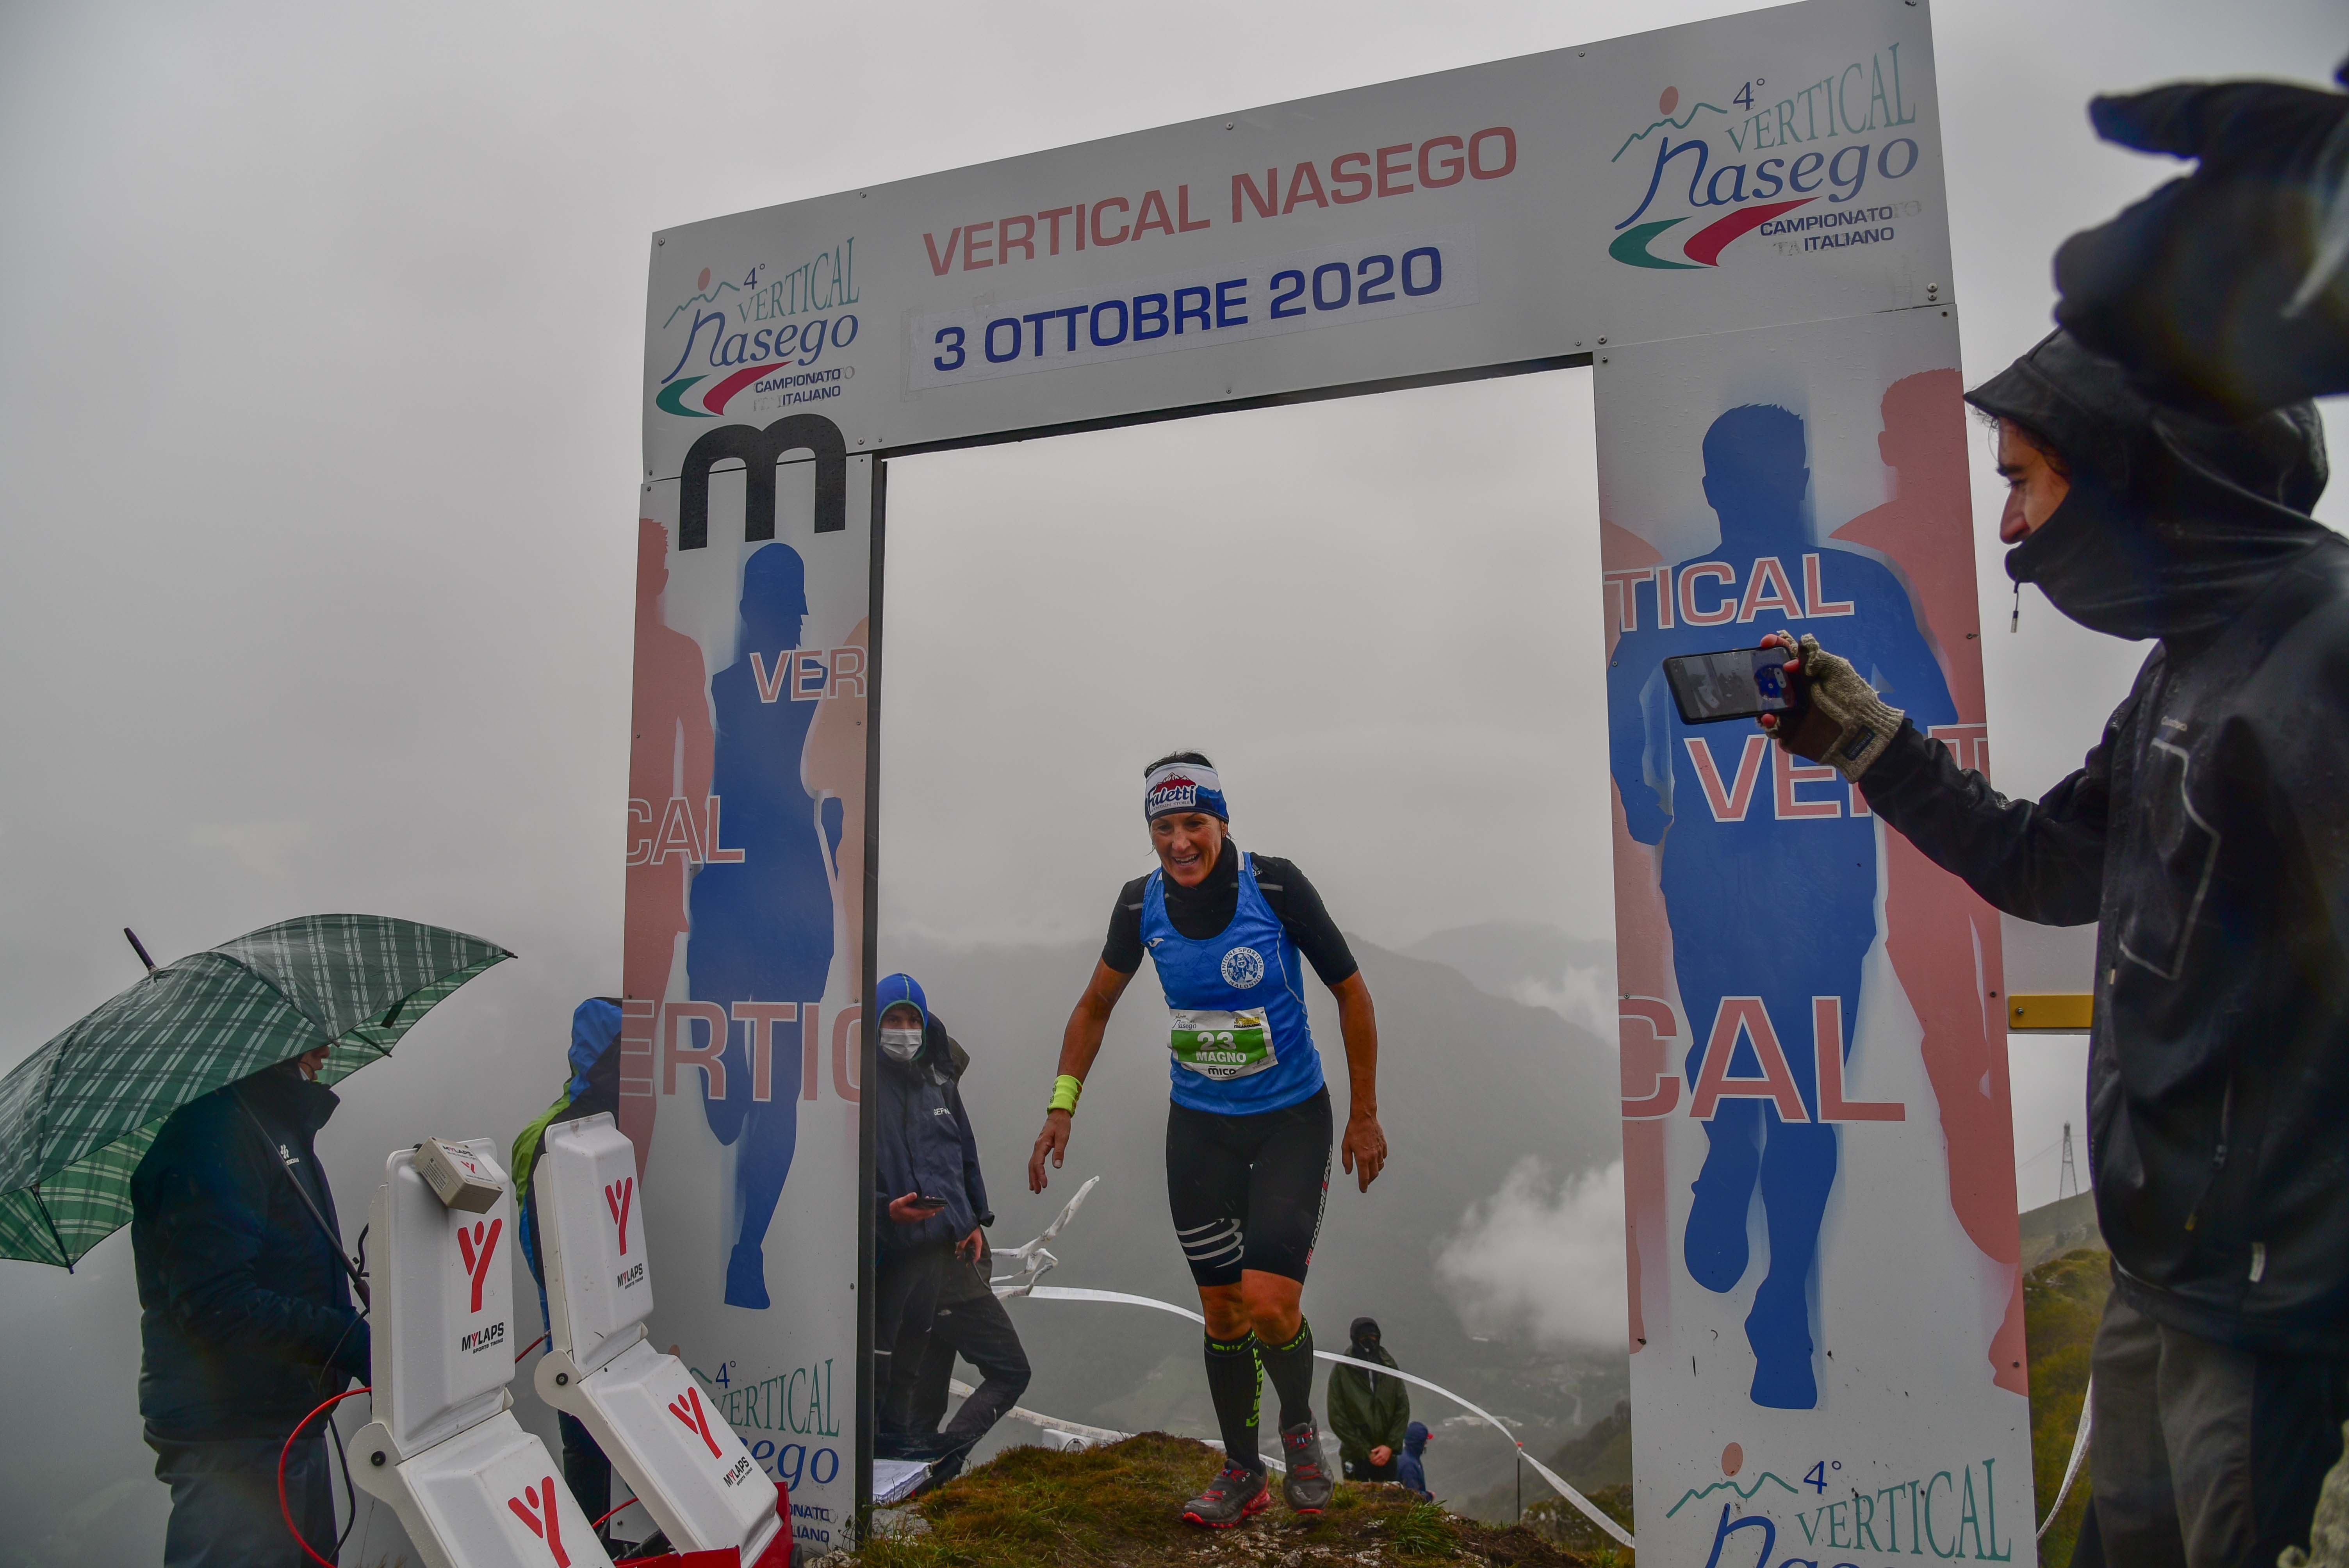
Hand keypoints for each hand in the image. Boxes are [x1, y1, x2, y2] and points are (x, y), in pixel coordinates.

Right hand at [886, 1191, 936, 1224]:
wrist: (888, 1217)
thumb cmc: (893, 1209)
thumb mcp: (899, 1202)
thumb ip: (907, 1198)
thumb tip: (915, 1194)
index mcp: (914, 1213)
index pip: (927, 1211)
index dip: (935, 1208)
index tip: (941, 1206)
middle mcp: (916, 1217)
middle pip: (928, 1214)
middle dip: (934, 1209)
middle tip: (941, 1204)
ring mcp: (915, 1218)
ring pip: (925, 1215)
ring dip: (930, 1210)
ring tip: (933, 1203)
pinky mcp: (913, 1218)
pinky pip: (922, 1215)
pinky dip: (926, 1211)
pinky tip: (926, 1206)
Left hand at [957, 1227, 983, 1262]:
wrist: (972, 1216)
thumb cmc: (972, 1225)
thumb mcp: (965, 1237)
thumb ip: (961, 1245)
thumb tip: (958, 1252)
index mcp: (978, 1243)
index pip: (977, 1255)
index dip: (973, 1261)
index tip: (968, 1265)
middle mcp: (976, 1242)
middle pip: (972, 1252)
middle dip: (965, 1256)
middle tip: (960, 1258)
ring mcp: (973, 1239)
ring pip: (968, 1248)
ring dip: (963, 1250)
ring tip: (957, 1252)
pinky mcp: (970, 1236)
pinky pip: (966, 1243)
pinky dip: (962, 1246)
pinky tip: (958, 1246)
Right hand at [1028, 1109, 1070, 1192]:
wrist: (1058, 1114)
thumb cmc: (1061, 1124)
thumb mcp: (1062, 1138)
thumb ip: (1059, 1152)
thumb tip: (1057, 1166)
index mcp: (1041, 1144)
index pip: (1038, 1163)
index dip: (1040, 1174)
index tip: (1044, 1184)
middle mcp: (1037, 1146)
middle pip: (1032, 1166)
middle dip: (1034, 1179)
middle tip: (1037, 1191)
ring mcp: (1038, 1147)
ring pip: (1032, 1164)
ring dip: (1033, 1176)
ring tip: (1034, 1188)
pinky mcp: (1040, 1147)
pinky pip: (1035, 1161)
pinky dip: (1034, 1170)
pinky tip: (1036, 1175)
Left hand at [1342, 1108, 1386, 1191]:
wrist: (1364, 1117)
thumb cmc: (1354, 1129)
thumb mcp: (1345, 1146)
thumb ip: (1347, 1160)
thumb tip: (1348, 1170)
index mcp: (1362, 1157)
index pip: (1364, 1177)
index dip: (1363, 1185)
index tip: (1363, 1189)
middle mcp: (1373, 1155)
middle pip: (1374, 1174)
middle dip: (1370, 1180)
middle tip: (1366, 1181)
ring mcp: (1379, 1150)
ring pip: (1380, 1166)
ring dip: (1375, 1171)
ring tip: (1370, 1171)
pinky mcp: (1383, 1145)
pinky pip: (1383, 1157)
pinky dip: (1380, 1161)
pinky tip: (1376, 1159)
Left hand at [1371, 1445, 1393, 1467]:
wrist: (1390, 1448)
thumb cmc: (1384, 1447)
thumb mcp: (1379, 1447)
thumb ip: (1375, 1449)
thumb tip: (1371, 1451)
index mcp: (1380, 1454)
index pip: (1374, 1459)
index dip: (1372, 1459)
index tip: (1370, 1458)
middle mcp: (1382, 1458)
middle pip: (1376, 1462)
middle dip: (1373, 1462)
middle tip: (1371, 1461)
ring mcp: (1384, 1459)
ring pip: (1379, 1464)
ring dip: (1376, 1464)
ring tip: (1374, 1462)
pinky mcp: (1386, 1460)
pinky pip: (1382, 1464)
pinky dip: (1379, 1464)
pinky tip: (1378, 1463)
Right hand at [1755, 633, 1842, 762]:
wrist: (1862, 733)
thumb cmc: (1854, 699)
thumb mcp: (1838, 670)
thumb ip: (1817, 657)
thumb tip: (1794, 653)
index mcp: (1806, 675)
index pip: (1785, 656)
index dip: (1774, 646)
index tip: (1766, 641)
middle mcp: (1796, 693)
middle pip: (1768, 679)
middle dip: (1758, 674)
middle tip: (1755, 671)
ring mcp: (1790, 713)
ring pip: (1765, 704)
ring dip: (1759, 701)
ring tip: (1764, 703)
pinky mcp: (1789, 733)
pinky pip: (1771, 728)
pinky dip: (1767, 723)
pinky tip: (1771, 719)